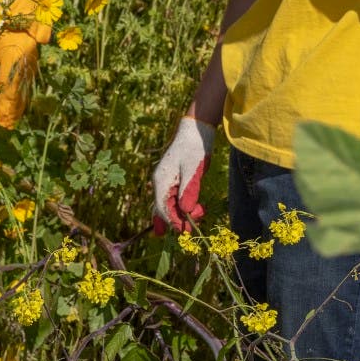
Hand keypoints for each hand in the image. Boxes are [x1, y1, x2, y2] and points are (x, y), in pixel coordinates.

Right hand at [151, 117, 214, 234]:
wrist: (195, 129)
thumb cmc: (195, 148)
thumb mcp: (194, 170)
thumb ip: (188, 191)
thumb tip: (184, 212)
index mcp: (161, 180)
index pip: (162, 208)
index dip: (173, 222)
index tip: (187, 231)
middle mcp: (160, 182)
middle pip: (163, 208)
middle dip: (176, 219)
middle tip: (194, 225)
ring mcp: (165, 180)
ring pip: (168, 204)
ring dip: (181, 212)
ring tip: (199, 213)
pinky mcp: (173, 178)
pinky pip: (173, 197)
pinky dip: (181, 205)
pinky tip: (190, 210)